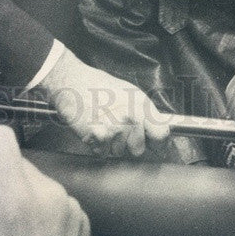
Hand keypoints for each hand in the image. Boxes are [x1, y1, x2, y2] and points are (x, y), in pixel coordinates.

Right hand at [40, 49, 171, 155]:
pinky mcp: (98, 137)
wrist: (72, 82)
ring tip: (104, 125)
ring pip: (119, 153)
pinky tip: (94, 129)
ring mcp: (115, 128)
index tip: (156, 146)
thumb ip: (145, 112)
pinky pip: (102, 153)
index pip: (162, 134)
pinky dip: (97, 145)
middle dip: (130, 145)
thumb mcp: (129, 92)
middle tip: (119, 130)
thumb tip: (158, 130)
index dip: (159, 144)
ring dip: (112, 145)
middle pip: (139, 150)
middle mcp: (131, 117)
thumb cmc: (99, 85)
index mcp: (141, 104)